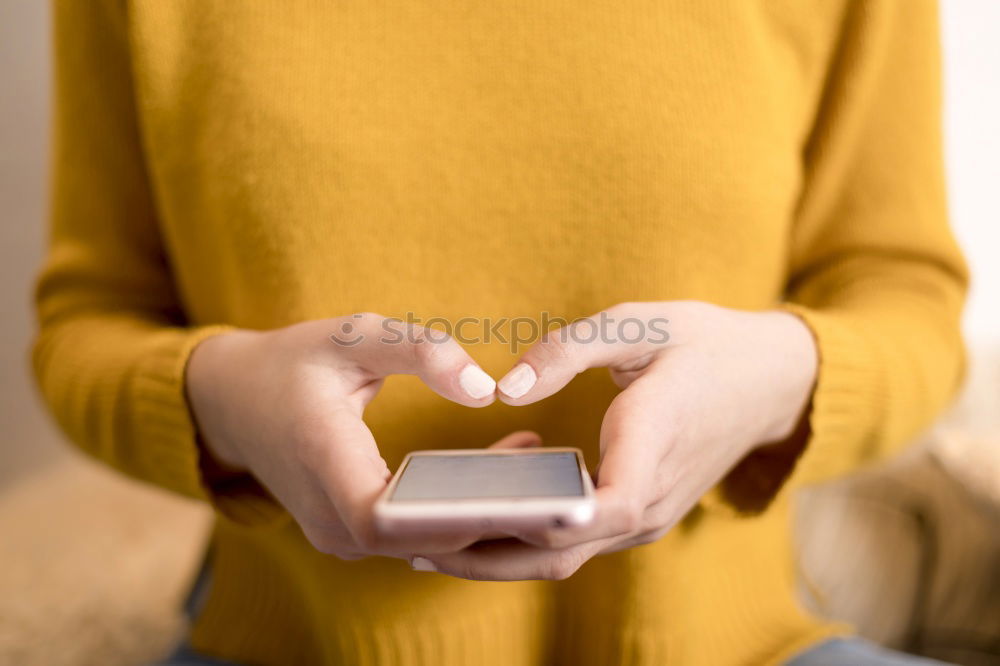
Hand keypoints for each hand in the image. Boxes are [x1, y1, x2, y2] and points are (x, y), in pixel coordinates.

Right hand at [186, 313, 528, 559]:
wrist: (235, 401)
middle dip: (492, 518)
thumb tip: (486, 389)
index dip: (452, 515)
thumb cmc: (294, 361)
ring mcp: (340, 535)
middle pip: (421, 539)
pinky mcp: (354, 534)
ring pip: (425, 542)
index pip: (387, 517)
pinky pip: (416, 534)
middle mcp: (329, 519)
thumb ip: (420, 350)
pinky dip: (462, 511)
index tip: (518, 498)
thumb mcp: (352, 335)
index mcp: (323, 463)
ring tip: (546, 477)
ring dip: (483, 515)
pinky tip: (509, 472)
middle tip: (561, 490)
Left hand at [413, 301, 817, 579]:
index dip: (545, 520)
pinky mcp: (637, 516)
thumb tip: (505, 388)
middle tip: (412, 539)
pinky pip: (576, 542)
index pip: (606, 505)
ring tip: (427, 536)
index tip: (473, 521)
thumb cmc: (705, 344)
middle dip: (486, 554)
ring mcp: (646, 515)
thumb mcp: (641, 323)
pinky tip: (479, 519)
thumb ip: (570, 350)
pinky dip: (526, 540)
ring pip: (565, 556)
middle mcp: (651, 497)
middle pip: (564, 550)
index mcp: (656, 441)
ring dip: (498, 555)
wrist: (769, 381)